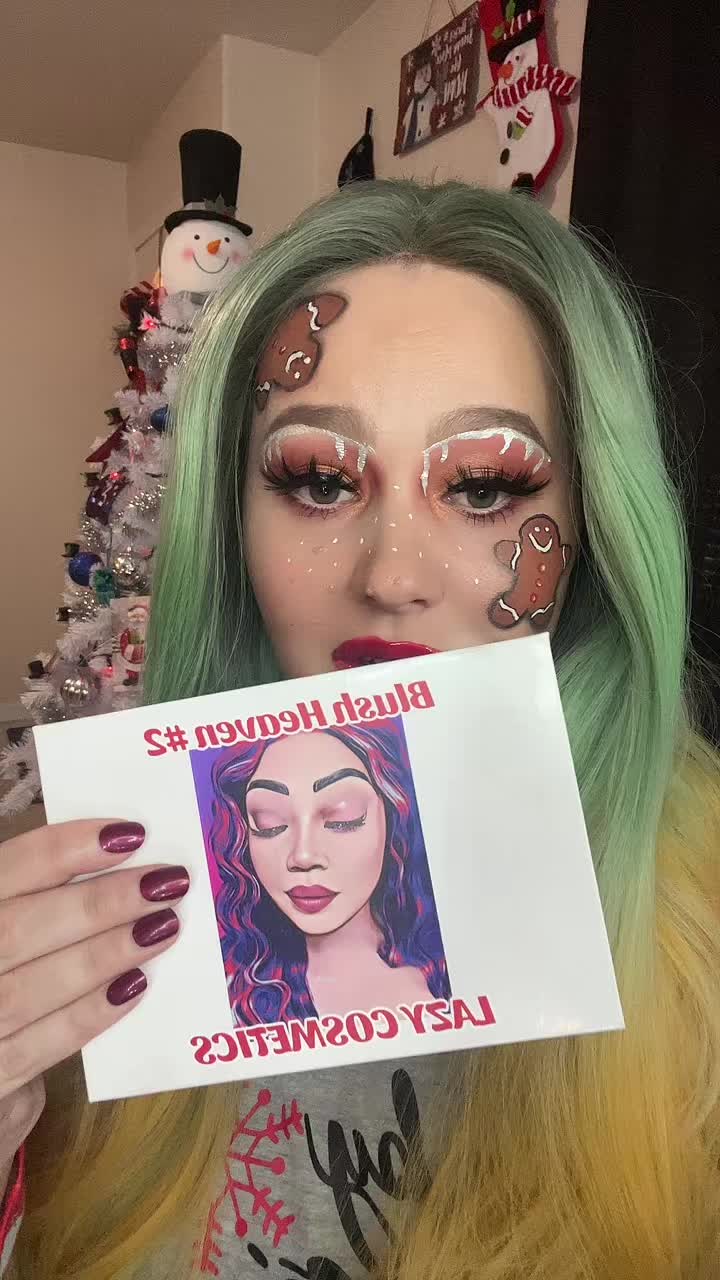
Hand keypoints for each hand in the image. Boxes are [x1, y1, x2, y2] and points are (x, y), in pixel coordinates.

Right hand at [0, 819, 188, 1175]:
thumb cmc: (8, 968)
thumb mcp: (13, 922)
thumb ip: (42, 896)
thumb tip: (122, 851)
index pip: (8, 870)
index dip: (66, 848)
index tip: (131, 835)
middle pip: (17, 930)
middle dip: (98, 904)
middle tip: (166, 884)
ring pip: (29, 989)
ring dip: (104, 955)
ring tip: (164, 928)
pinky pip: (39, 1045)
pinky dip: (89, 1014)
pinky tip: (136, 985)